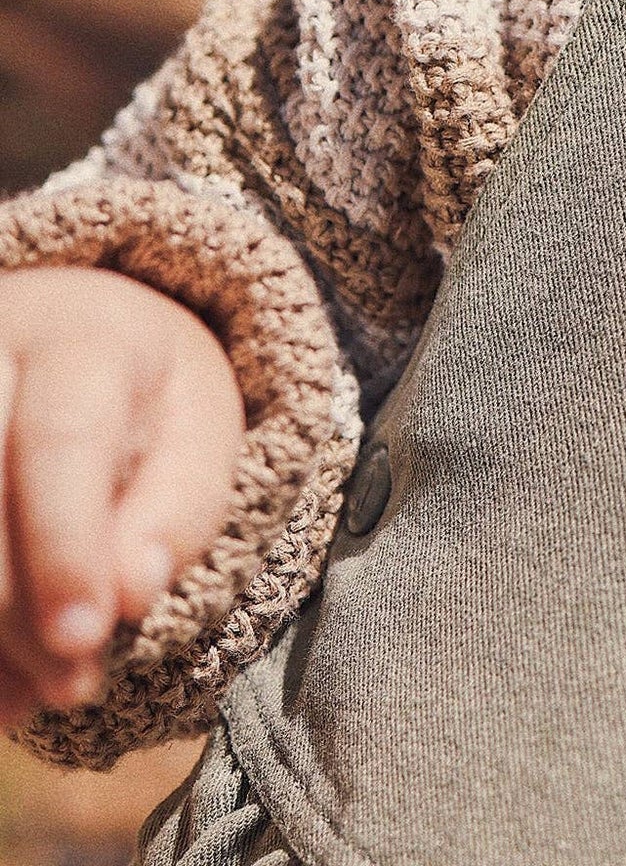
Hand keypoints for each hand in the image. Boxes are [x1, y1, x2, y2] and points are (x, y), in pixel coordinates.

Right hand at [0, 268, 243, 722]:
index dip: (66, 544)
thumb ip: (181, 507)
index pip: (62, 435)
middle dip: (17, 609)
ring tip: (35, 696)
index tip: (87, 638)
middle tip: (73, 685)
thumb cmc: (147, 395)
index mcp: (81, 337)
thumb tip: (134, 593)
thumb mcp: (200, 430)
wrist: (69, 338)